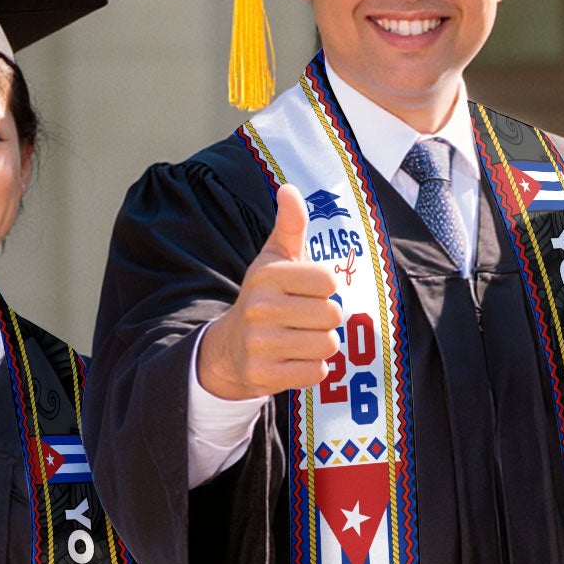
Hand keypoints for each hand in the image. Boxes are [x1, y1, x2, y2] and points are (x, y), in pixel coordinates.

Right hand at [194, 185, 345, 400]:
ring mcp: (260, 344)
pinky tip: (293, 359)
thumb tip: (289, 189)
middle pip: (332, 315)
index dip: (325, 289)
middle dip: (326, 319)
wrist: (231, 346)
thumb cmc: (266, 296)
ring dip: (321, 345)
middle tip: (305, 319)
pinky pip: (317, 373)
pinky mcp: (264, 375)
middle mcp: (260, 307)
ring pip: (327, 345)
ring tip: (300, 338)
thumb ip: (290, 225)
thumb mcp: (275, 259)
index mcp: (268, 275)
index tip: (307, 291)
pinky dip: (313, 369)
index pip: (329, 281)